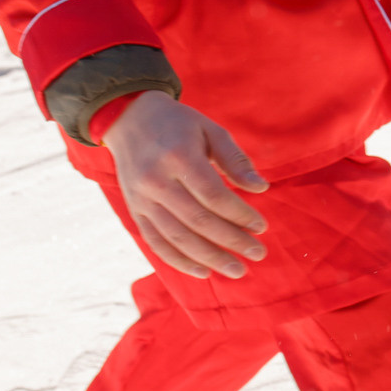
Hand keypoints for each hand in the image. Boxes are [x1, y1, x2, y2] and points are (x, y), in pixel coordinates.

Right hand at [105, 90, 269, 278]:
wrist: (128, 119)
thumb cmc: (178, 124)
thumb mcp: (210, 130)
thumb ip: (235, 159)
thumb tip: (261, 188)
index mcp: (179, 157)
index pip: (214, 196)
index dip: (240, 215)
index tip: (262, 227)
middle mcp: (156, 182)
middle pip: (198, 221)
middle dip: (231, 241)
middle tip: (258, 254)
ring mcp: (142, 199)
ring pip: (177, 237)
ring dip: (209, 258)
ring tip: (236, 270)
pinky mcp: (135, 210)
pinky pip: (156, 242)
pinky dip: (179, 260)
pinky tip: (203, 271)